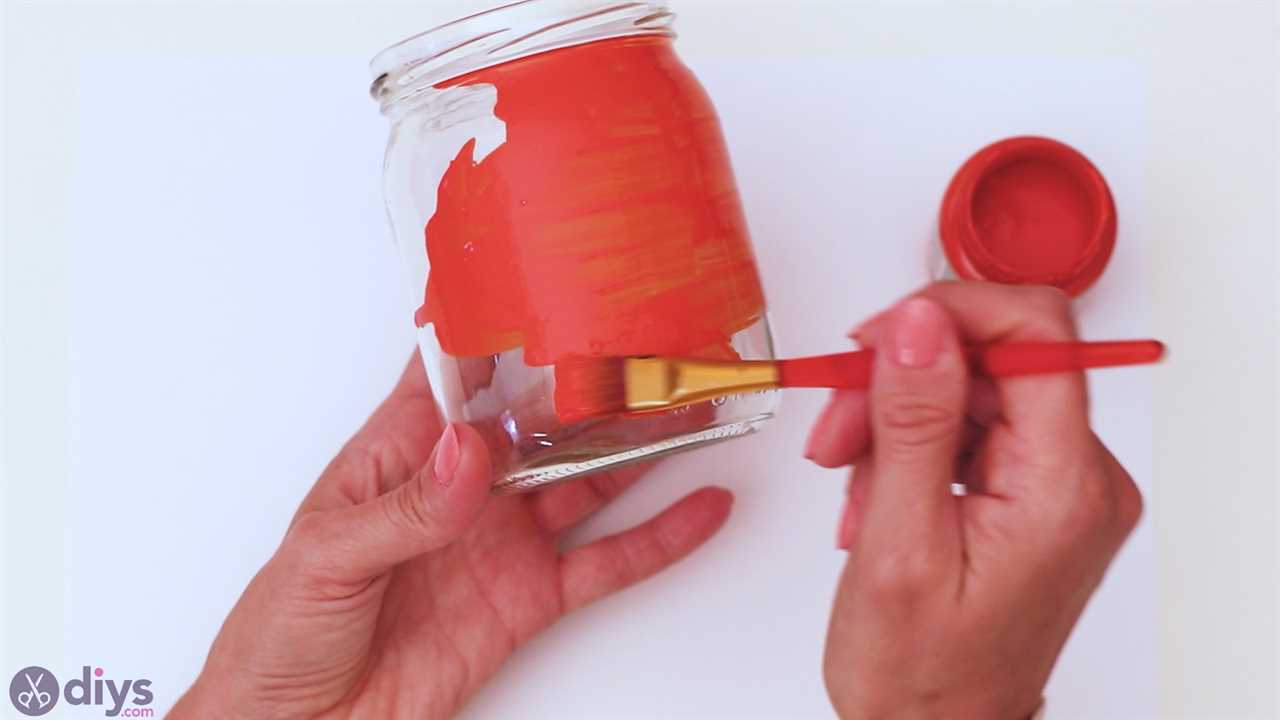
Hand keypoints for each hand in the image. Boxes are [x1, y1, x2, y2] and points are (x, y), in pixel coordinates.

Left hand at [172, 354, 731, 718]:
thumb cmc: (281, 631)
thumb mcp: (328, 556)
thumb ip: (407, 507)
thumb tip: (466, 453)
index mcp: (399, 454)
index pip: (451, 373)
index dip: (497, 328)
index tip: (549, 284)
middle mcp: (460, 488)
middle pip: (539, 419)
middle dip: (591, 384)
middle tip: (648, 349)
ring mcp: (500, 540)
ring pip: (584, 478)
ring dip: (637, 448)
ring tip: (689, 411)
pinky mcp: (529, 598)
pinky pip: (606, 563)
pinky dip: (660, 538)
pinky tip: (699, 510)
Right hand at [806, 282, 1141, 718]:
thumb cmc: (921, 675)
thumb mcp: (899, 543)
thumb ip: (913, 423)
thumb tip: (919, 324)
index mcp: (1064, 488)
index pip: (1036, 332)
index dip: (951, 313)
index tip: (882, 337)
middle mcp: (1081, 480)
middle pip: (994, 358)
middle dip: (901, 379)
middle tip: (840, 426)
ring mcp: (1060, 487)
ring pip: (973, 389)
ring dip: (895, 418)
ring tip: (852, 478)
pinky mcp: (1034, 494)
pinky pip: (972, 427)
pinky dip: (911, 446)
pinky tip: (878, 492)